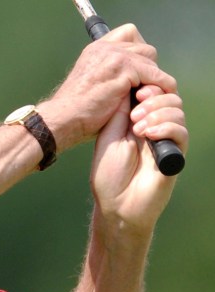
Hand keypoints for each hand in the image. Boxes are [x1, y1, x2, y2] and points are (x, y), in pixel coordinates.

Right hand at [39, 24, 178, 152]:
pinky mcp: (123, 71)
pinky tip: (160, 99)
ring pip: (151, 60)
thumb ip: (110, 73)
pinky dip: (162, 87)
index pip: (129, 33)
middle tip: (146, 89)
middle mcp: (105, 48)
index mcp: (96, 49)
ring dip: (156, 79)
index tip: (140, 72)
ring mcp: (114, 57)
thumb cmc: (77, 110)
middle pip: (145, 47)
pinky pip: (156, 75)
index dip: (139, 52)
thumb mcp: (92, 83)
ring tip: (152, 97)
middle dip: (150, 68)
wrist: (64, 118)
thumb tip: (136, 79)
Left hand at [91, 83, 187, 232]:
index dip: (148, 88)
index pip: (153, 94)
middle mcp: (155, 128)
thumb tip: (128, 86)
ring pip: (178, 112)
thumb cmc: (109, 174)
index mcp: (138, 122)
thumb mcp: (109, 136)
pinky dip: (166, 127)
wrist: (117, 205)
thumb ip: (121, 113)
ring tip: (138, 129)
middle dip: (153, 98)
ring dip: (157, 113)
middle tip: (135, 115)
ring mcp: (166, 141)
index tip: (136, 93)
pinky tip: (149, 135)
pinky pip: (181, 133)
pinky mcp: (175, 156)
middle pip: (170, 98)